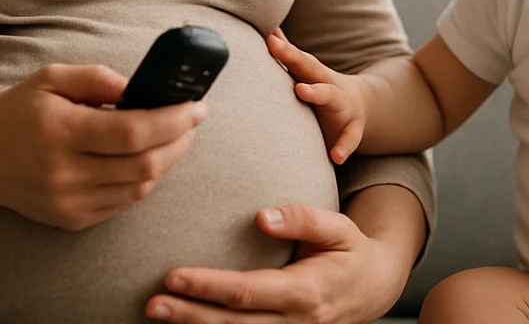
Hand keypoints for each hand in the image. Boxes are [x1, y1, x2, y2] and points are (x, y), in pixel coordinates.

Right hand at [0, 63, 206, 230]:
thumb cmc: (19, 111)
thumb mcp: (51, 78)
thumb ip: (98, 78)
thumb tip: (140, 87)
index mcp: (59, 130)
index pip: (132, 131)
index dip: (173, 120)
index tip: (197, 106)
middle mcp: (63, 172)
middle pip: (144, 164)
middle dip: (180, 141)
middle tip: (192, 120)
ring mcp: (68, 202)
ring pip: (139, 187)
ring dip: (166, 161)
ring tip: (173, 136)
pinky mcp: (72, 220)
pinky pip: (123, 203)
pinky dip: (143, 180)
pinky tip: (143, 158)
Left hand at [146, 202, 409, 323]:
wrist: (375, 288)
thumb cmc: (350, 251)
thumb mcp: (339, 227)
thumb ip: (303, 218)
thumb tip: (262, 216)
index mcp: (307, 291)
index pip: (248, 292)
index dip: (209, 287)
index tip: (174, 276)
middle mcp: (296, 322)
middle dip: (190, 314)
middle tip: (152, 302)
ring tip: (157, 314)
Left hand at [266, 29, 366, 162]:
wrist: (363, 105)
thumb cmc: (324, 88)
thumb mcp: (309, 71)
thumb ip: (290, 54)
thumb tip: (271, 32)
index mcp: (316, 74)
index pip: (299, 59)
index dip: (285, 49)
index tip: (269, 40)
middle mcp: (330, 85)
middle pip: (313, 69)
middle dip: (295, 58)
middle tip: (277, 48)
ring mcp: (343, 105)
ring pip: (332, 96)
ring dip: (317, 92)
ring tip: (301, 90)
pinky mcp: (352, 129)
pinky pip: (350, 137)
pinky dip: (343, 146)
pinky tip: (336, 157)